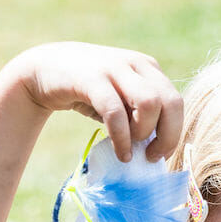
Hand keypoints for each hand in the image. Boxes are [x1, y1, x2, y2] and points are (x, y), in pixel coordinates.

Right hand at [11, 42, 182, 161]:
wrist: (44, 69)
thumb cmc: (89, 93)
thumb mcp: (121, 101)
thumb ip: (140, 117)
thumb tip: (159, 149)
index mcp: (149, 69)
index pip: (176, 102)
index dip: (174, 133)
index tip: (160, 154)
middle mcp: (137, 65)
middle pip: (170, 102)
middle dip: (167, 136)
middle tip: (152, 156)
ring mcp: (115, 68)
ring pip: (149, 104)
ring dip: (143, 134)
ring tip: (131, 151)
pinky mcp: (93, 78)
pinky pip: (116, 112)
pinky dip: (122, 137)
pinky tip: (120, 152)